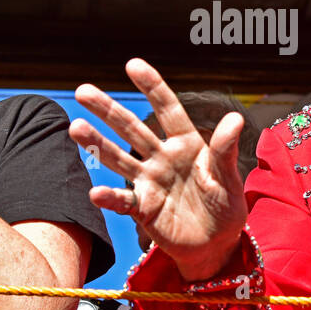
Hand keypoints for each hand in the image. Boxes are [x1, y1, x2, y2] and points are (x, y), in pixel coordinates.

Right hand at [69, 59, 248, 279]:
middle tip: (82, 91)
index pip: (168, 109)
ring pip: (119, 158)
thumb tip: (235, 118)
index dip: (152, 87)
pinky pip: (123, 200)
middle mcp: (163, 157)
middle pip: (132, 128)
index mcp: (187, 143)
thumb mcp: (229, 178)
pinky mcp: (143, 208)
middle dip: (108, 109)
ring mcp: (150, 182)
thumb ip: (225, 150)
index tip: (132, 64)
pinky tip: (94, 193)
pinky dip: (109, 198)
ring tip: (75, 128)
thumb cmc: (225, 206)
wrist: (216, 245)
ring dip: (97, 144)